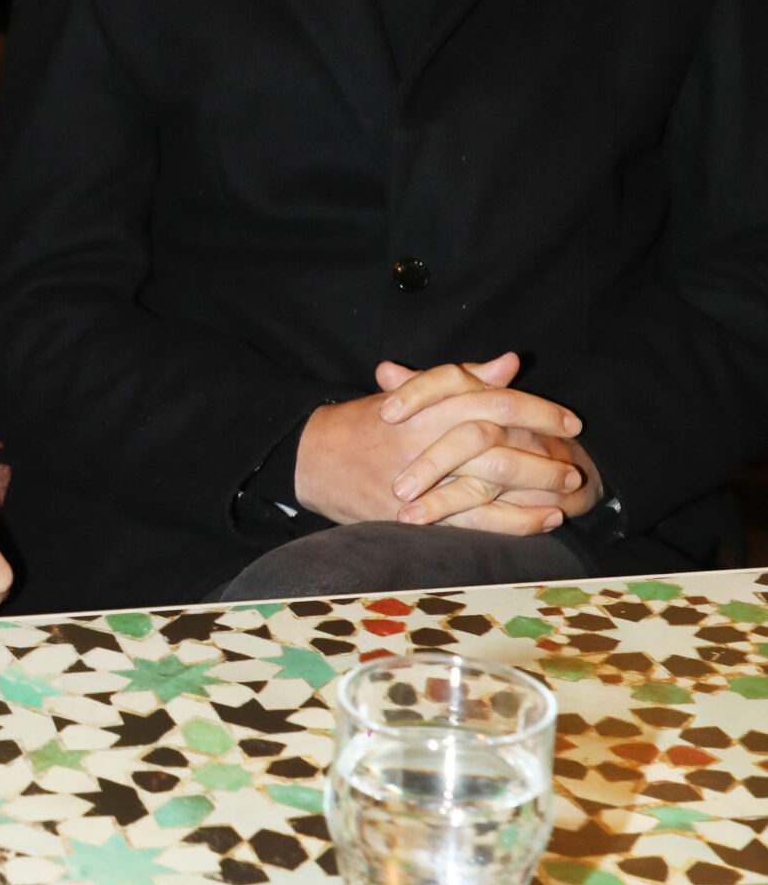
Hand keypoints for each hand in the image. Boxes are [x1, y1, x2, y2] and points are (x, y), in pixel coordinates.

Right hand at [295, 351, 590, 535]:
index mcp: (428, 403)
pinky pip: (473, 519)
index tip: (570, 420)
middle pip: (497, 438)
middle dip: (543, 451)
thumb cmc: (364, 424)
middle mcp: (425, 436)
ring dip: (535, 486)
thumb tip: (510, 363)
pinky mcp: (412, 513)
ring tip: (566, 493)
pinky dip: (514, 521)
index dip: (539, 410)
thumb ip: (464, 378)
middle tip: (574, 462)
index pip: (495, 400)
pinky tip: (543, 520)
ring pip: (489, 478)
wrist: (311, 458)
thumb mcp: (413, 392)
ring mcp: (419, 476)